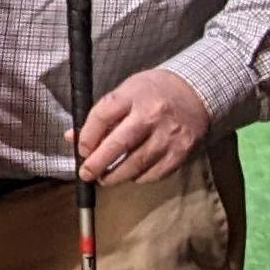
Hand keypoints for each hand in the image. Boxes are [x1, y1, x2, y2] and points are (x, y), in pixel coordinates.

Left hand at [77, 67, 209, 184]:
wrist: (196, 91)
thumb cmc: (154, 92)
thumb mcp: (126, 91)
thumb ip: (101, 115)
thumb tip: (73, 138)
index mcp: (133, 95)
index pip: (102, 117)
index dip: (87, 137)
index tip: (82, 150)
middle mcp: (151, 114)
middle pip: (118, 144)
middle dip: (97, 163)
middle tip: (86, 174)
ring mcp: (168, 134)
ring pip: (136, 163)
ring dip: (116, 176)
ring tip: (105, 178)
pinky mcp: (181, 151)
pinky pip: (155, 172)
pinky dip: (139, 177)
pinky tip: (131, 174)